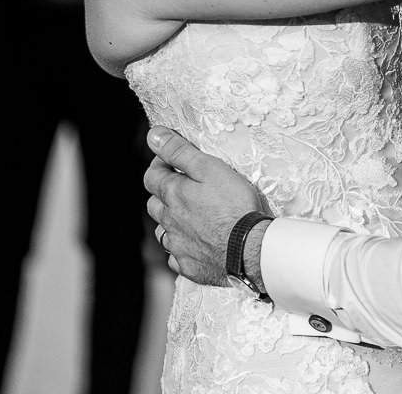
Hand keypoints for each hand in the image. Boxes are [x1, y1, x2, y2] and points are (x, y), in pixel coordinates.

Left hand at [144, 126, 271, 286]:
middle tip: (184, 189)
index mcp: (173, 195)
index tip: (174, 163)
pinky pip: (176, 257)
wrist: (249, 248)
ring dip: (171, 222)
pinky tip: (197, 244)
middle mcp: (169, 221)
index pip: (152, 176)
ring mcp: (178, 245)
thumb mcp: (209, 168)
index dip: (160, 166)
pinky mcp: (189, 266)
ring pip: (163, 231)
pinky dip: (182, 248)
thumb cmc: (234, 205)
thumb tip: (153, 135)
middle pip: (154, 205)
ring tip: (191, 217)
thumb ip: (180, 151)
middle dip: (164, 194)